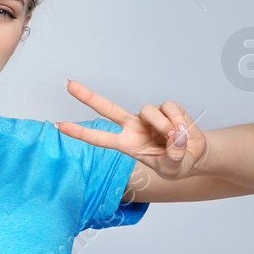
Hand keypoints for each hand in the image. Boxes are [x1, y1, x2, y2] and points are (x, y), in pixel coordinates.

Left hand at [54, 79, 206, 181]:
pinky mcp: (165, 107)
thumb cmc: (176, 163)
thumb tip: (174, 136)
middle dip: (87, 96)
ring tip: (175, 139)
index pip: (99, 138)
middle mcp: (133, 126)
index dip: (79, 132)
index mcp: (126, 144)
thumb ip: (171, 157)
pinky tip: (183, 129)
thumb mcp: (172, 169)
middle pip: (107, 108)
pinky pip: (169, 107)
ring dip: (165, 126)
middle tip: (67, 84)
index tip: (59, 125)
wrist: (194, 155)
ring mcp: (148, 116)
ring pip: (148, 111)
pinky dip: (178, 119)